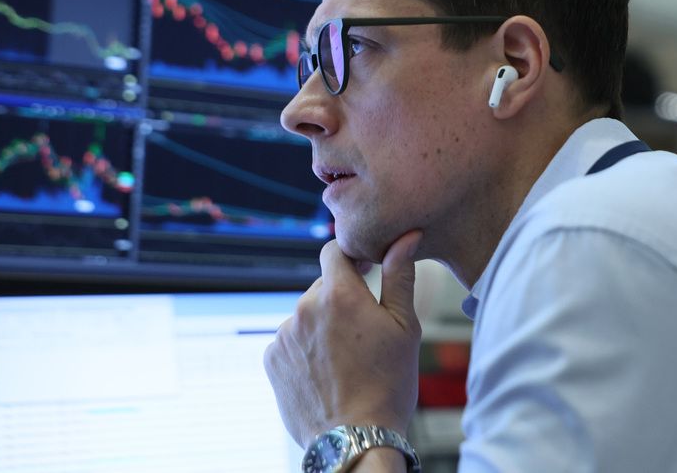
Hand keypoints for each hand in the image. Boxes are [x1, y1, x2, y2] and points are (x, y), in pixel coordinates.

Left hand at [264, 229, 422, 446]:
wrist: (355, 439)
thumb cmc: (388, 384)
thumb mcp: (405, 327)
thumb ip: (400, 275)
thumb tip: (405, 237)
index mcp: (340, 294)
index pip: (333, 250)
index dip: (351, 257)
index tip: (365, 270)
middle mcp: (305, 308)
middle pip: (323, 286)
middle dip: (342, 298)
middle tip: (365, 331)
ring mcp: (284, 335)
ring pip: (307, 315)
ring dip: (323, 325)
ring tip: (346, 358)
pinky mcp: (271, 359)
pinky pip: (291, 340)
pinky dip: (306, 348)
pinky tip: (327, 371)